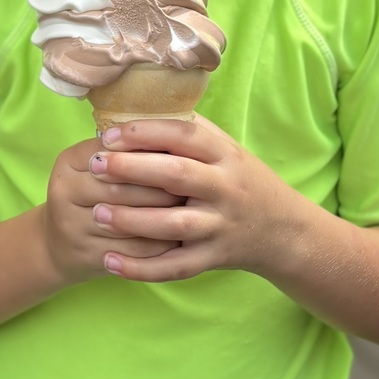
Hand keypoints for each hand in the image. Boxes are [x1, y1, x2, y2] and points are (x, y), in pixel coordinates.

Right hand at [41, 133, 184, 286]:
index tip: (182, 155)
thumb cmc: (94, 194)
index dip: (150, 155)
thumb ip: (131, 149)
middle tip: (193, 187)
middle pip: (120, 187)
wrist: (61, 244)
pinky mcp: (87, 255)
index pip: (114, 152)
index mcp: (70, 161)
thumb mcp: (100, 166)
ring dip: (163, 217)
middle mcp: (64, 191)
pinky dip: (159, 245)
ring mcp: (73, 226)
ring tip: (190, 211)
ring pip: (129, 221)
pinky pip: (133, 250)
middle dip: (161, 188)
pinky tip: (179, 238)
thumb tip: (179, 130)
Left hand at [80, 117, 311, 282]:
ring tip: (97, 213)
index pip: (184, 135)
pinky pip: (175, 267)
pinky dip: (142, 268)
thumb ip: (187, 131)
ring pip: (174, 225)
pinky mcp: (214, 258)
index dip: (145, 133)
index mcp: (225, 155)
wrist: (284, 231)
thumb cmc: (240, 180)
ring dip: (133, 220)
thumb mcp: (225, 149)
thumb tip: (133, 109)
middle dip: (132, 169)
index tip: (109, 135)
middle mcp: (225, 188)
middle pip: (177, 175)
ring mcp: (220, 226)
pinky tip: (109, 262)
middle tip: (95, 165)